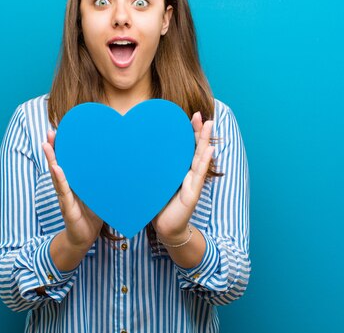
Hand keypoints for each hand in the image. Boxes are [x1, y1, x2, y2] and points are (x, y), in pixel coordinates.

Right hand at [42, 129, 102, 249]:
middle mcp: (66, 187)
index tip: (61, 130)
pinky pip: (63, 191)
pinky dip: (59, 179)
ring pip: (56, 174)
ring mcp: (64, 196)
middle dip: (53, 148)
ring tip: (47, 145)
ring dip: (51, 159)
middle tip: (50, 132)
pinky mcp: (67, 207)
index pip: (67, 161)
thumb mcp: (98, 193)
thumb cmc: (92, 214)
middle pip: (57, 164)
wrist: (85, 238)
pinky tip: (56, 168)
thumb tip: (119, 163)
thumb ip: (102, 180)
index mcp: (74, 182)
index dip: (63, 147)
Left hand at [151, 112, 214, 242]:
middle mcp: (189, 174)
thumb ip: (151, 168)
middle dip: (199, 131)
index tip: (190, 116)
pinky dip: (205, 162)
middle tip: (201, 115)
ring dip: (205, 141)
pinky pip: (199, 176)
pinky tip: (210, 151)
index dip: (189, 131)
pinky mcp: (192, 194)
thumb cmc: (158, 204)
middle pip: (196, 148)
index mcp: (180, 169)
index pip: (187, 146)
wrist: (165, 228)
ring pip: (200, 158)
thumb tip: (133, 150)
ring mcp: (193, 183)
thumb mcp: (154, 182)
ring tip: (209, 125)